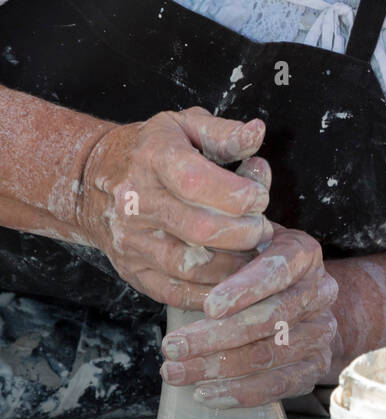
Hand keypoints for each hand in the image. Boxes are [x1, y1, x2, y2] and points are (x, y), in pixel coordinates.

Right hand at [75, 106, 273, 307]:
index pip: (197, 181)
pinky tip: (231, 277)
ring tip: (252, 250)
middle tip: (264, 227)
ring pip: (190, 266)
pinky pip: (175, 292)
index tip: (259, 196)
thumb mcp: (182, 126)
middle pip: (199, 229)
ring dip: (233, 264)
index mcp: (153, 158)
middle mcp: (137, 202)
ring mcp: (131, 240)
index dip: (237, 193)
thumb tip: (257, 133)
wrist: (88, 182)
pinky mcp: (131, 269)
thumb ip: (224, 133)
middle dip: (245, 232)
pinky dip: (210, 290)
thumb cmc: (149, 151)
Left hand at [159, 223, 339, 407]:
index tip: (209, 307)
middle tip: (172, 347)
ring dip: (217, 368)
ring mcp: (321, 331)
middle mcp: (320, 291)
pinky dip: (240, 392)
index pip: (277, 270)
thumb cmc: (254, 266)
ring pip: (268, 355)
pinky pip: (279, 385)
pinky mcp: (316, 365)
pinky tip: (206, 394)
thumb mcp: (240, 247)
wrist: (294, 296)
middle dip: (215, 336)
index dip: (244, 290)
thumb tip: (186, 269)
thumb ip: (221, 254)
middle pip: (269, 319)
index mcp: (303, 253)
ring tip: (176, 372)